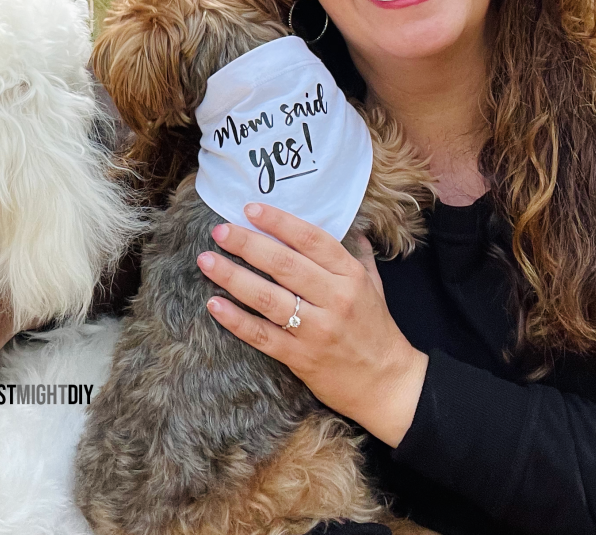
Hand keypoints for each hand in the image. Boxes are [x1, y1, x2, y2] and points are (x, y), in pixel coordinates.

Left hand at [196, 202, 427, 447]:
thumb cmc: (376, 329)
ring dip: (233, 277)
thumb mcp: (374, 285)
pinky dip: (236, 320)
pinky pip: (262, 336)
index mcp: (350, 276)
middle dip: (247, 244)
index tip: (250, 209)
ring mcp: (316, 330)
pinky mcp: (300, 358)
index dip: (279, 222)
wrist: (389, 385)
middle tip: (219, 230)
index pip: (311, 240)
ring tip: (206, 261)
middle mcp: (334, 299)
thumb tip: (348, 223)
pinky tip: (214, 304)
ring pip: (268, 298)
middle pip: (284, 265)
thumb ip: (357, 253)